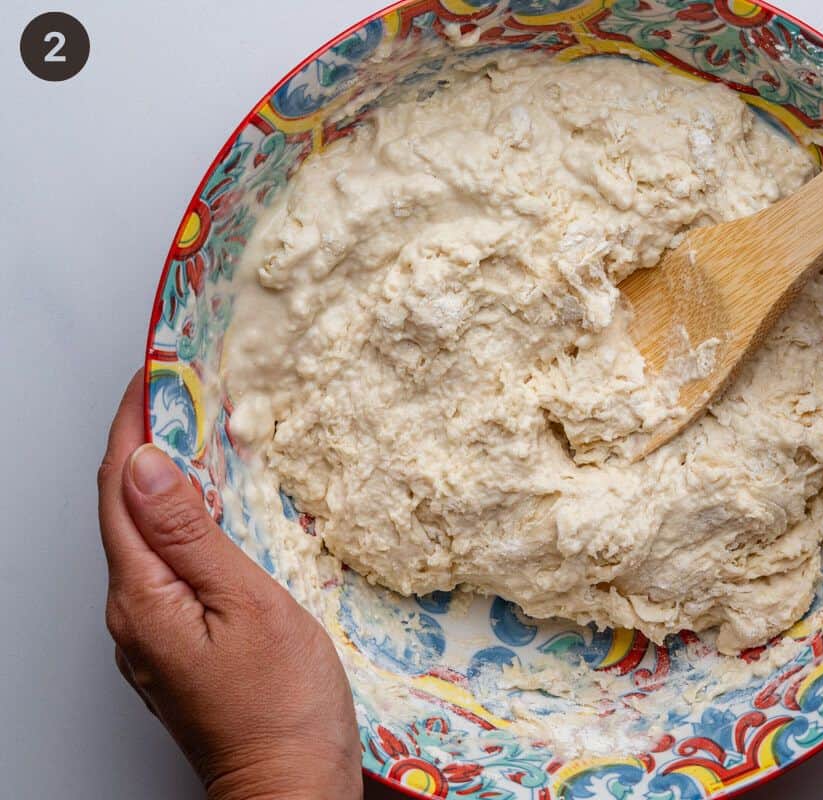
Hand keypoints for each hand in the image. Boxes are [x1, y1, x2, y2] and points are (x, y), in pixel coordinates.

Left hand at [98, 371, 361, 799]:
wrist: (289, 785)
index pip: (120, 486)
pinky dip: (181, 518)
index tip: (155, 370)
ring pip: (143, 534)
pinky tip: (213, 507)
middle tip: (181, 388)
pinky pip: (164, 563)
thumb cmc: (282, 705)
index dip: (134, 422)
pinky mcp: (174, 645)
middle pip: (122, 507)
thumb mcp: (247, 605)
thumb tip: (145, 465)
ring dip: (163, 477)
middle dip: (144, 439)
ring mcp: (150, 633)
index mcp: (143, 597)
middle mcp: (132, 613)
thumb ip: (192, 534)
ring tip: (198, 431)